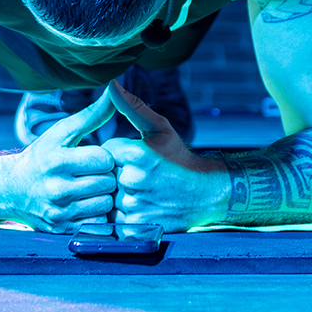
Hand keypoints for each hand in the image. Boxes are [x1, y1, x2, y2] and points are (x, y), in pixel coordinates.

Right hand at [3, 93, 118, 232]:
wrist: (10, 190)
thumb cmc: (41, 157)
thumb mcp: (61, 133)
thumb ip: (91, 115)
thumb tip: (115, 90)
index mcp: (58, 161)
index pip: (104, 159)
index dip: (105, 156)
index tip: (95, 157)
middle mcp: (57, 189)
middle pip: (108, 183)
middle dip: (106, 177)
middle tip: (94, 174)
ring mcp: (60, 213)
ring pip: (106, 205)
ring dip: (103, 197)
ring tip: (91, 189)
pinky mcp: (63, 231)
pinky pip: (98, 224)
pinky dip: (97, 215)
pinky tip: (86, 205)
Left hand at [102, 82, 228, 232]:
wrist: (206, 194)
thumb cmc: (180, 158)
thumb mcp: (160, 128)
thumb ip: (132, 107)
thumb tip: (111, 84)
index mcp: (135, 154)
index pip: (106, 151)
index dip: (119, 154)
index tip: (136, 158)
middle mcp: (131, 181)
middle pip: (105, 174)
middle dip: (117, 174)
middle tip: (140, 176)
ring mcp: (133, 206)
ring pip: (109, 197)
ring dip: (119, 194)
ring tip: (142, 191)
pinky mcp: (135, 226)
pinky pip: (114, 219)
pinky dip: (122, 214)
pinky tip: (140, 206)